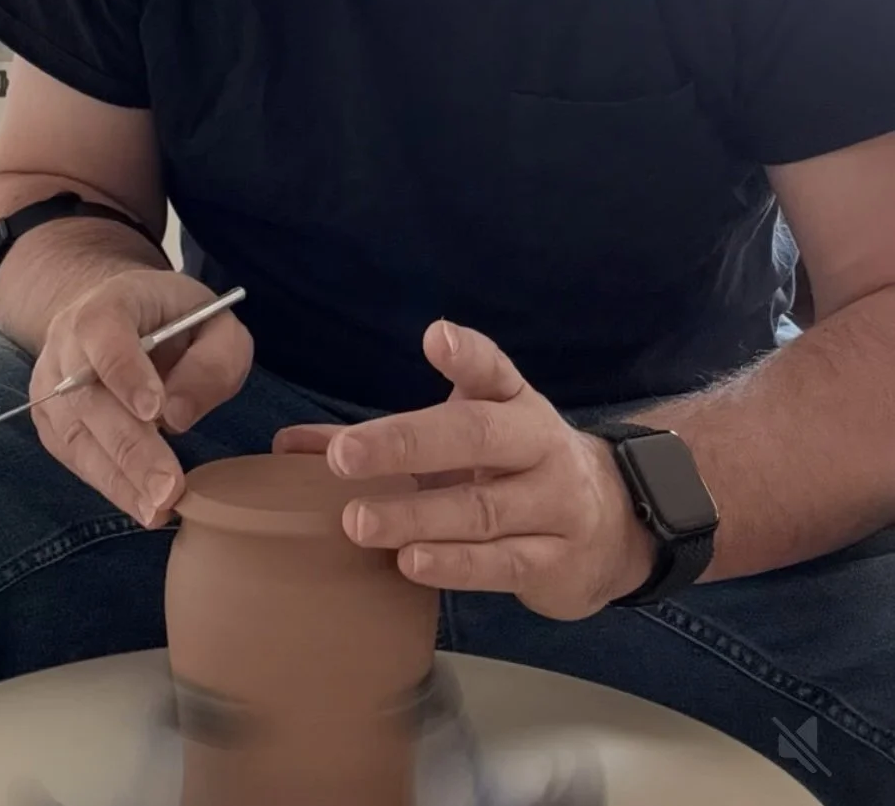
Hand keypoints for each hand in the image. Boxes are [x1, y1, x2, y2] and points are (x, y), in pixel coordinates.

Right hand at [32, 269, 252, 526]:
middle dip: (131, 445)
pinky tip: (139, 504)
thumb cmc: (177, 320)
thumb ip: (210, 361)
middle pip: (88, 394)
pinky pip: (72, 454)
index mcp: (109, 301)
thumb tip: (176, 416)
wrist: (120, 315)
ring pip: (75, 432)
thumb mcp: (216, 324)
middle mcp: (67, 339)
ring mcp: (51, 380)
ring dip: (117, 476)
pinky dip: (106, 482)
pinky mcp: (49, 418)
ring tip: (157, 509)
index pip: (103, 330)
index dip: (125, 370)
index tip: (155, 411)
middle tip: (169, 487)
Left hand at [275, 321, 655, 618]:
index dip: (467, 354)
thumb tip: (289, 446)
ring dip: (417, 515)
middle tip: (344, 455)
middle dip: (406, 443)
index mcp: (515, 404)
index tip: (436, 338)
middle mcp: (538, 446)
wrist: (614, 526)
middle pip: (474, 436)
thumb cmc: (514, 469)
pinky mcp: (556, 561)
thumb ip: (383, 438)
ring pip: (481, 508)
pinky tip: (410, 563)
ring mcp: (554, 505)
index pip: (493, 371)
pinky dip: (455, 564)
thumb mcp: (464, 438)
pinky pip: (502, 563)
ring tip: (359, 522)